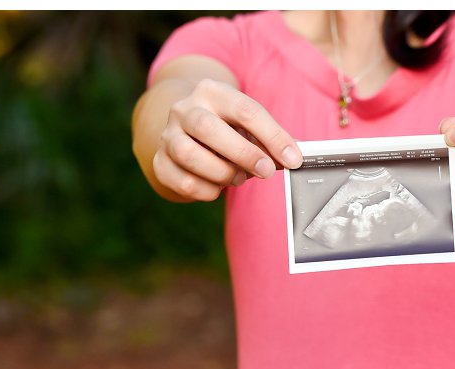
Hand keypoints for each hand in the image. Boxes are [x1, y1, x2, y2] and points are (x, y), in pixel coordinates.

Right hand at [155, 79, 301, 200]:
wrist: (187, 129)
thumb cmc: (228, 128)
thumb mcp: (250, 125)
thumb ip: (272, 140)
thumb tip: (294, 158)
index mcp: (213, 92)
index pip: (245, 110)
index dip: (273, 137)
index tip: (293, 159)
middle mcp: (185, 109)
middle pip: (208, 128)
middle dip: (243, 154)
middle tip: (266, 171)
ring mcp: (167, 135)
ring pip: (188, 155)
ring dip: (222, 172)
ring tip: (239, 177)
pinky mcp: (160, 162)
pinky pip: (183, 181)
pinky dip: (207, 190)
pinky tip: (218, 186)